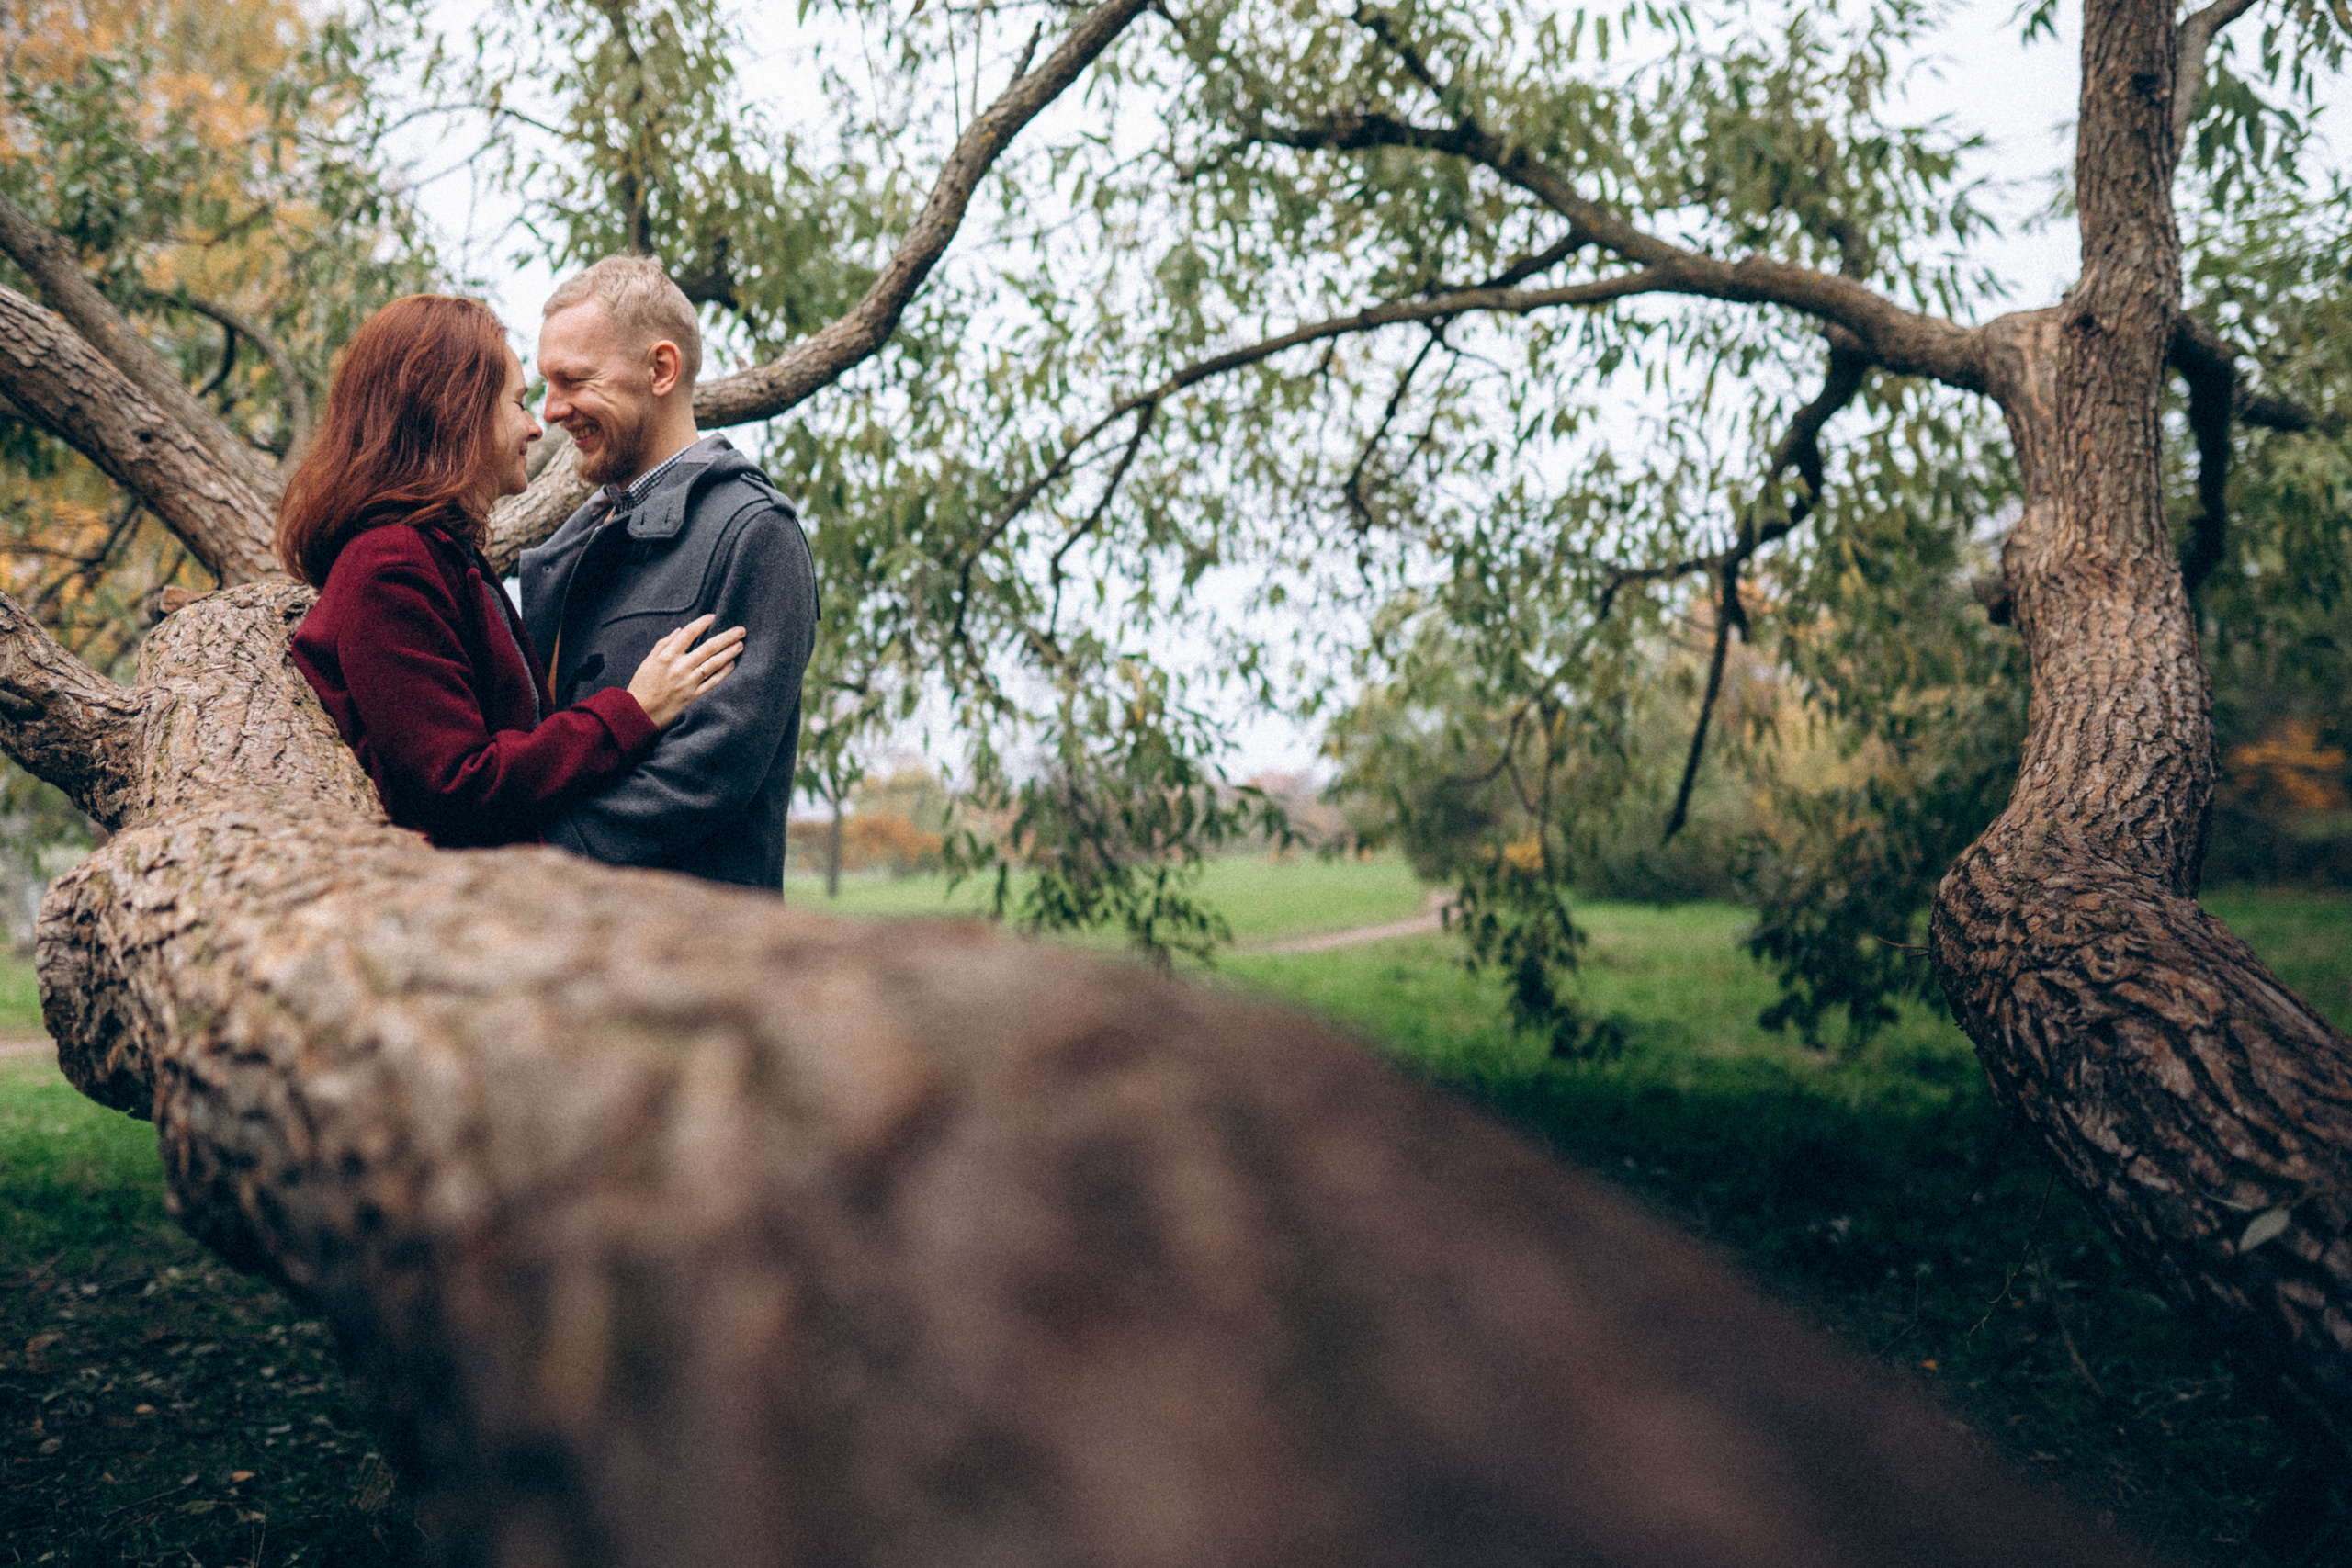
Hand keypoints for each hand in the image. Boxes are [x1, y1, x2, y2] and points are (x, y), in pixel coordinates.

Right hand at [624, 614, 745, 729]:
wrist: (639, 712)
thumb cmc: (641, 685)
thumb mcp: (647, 661)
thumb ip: (663, 644)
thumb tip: (679, 630)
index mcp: (666, 656)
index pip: (688, 633)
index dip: (702, 623)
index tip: (713, 617)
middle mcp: (680, 667)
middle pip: (708, 647)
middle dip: (726, 637)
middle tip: (740, 630)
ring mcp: (688, 682)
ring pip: (713, 664)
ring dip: (729, 653)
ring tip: (740, 644)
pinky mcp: (693, 695)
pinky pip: (712, 683)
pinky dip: (723, 673)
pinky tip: (732, 664)